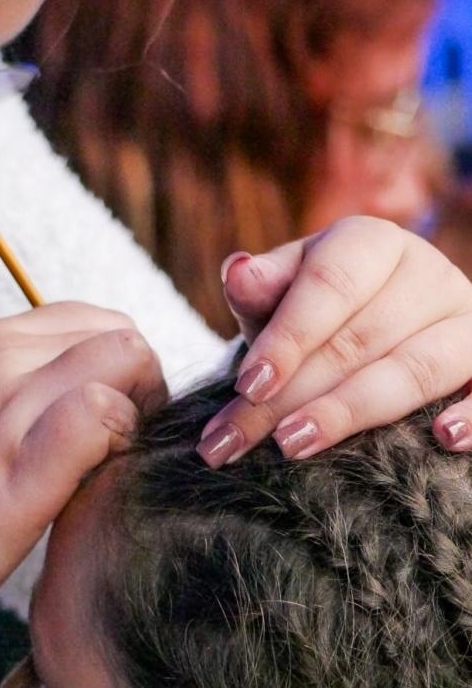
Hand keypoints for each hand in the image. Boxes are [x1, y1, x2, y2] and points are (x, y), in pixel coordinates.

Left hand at [197, 216, 471, 465]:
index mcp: (371, 243)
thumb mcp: (278, 301)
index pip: (331, 284)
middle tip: (238, 440)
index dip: (287, 336)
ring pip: (416, 368)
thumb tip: (238, 271)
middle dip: (291, 394)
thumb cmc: (313, 322)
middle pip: (359, 337)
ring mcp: (467, 319)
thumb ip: (260, 291)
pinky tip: (444, 440)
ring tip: (294, 444)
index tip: (246, 385)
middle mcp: (428, 273)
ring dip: (351, 410)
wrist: (367, 345)